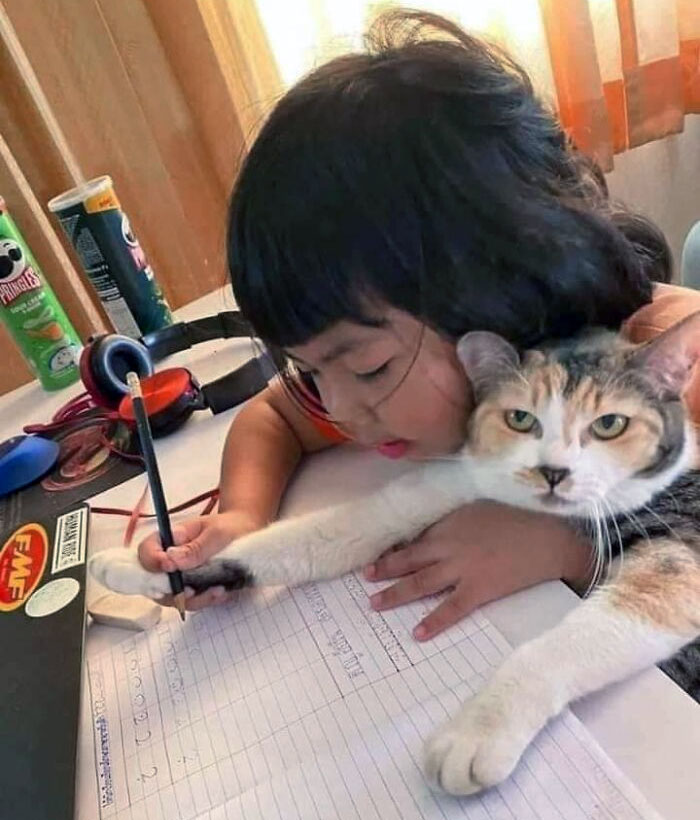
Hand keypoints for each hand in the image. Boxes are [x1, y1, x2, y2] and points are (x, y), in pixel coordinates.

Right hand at [137, 510, 261, 610]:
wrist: (246, 534)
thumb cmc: (229, 527)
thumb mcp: (216, 533)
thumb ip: (195, 547)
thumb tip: (170, 560)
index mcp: (170, 540)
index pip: (146, 552)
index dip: (151, 563)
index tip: (169, 568)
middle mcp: (171, 561)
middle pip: (154, 582)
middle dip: (173, 591)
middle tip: (193, 591)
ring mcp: (180, 577)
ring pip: (173, 598)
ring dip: (194, 599)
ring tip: (219, 590)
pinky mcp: (194, 589)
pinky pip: (192, 602)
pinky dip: (206, 601)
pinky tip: (222, 592)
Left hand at [363, 500, 591, 640]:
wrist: (549, 537)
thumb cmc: (518, 519)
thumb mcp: (481, 509)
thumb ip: (456, 521)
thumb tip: (436, 532)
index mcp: (450, 524)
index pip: (415, 538)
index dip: (396, 549)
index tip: (378, 556)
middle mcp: (449, 545)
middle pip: (409, 560)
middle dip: (384, 570)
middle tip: (365, 578)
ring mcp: (462, 569)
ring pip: (420, 583)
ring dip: (395, 594)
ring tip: (374, 604)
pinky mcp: (479, 589)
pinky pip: (451, 609)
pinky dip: (434, 622)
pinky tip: (417, 634)